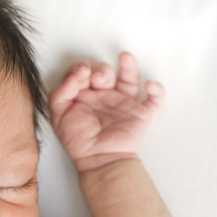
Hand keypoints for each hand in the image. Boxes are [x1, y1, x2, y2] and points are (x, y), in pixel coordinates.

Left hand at [48, 52, 164, 171]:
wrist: (98, 159)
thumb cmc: (79, 141)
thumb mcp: (59, 116)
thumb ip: (59, 95)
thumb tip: (72, 78)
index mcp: (85, 97)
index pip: (84, 74)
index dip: (81, 68)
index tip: (80, 74)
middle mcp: (104, 98)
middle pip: (105, 73)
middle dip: (100, 70)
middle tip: (95, 77)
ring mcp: (123, 104)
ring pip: (130, 79)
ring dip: (128, 66)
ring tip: (124, 57)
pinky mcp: (140, 114)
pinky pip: (155, 100)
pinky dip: (157, 91)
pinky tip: (150, 84)